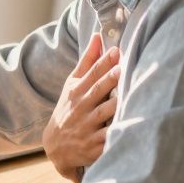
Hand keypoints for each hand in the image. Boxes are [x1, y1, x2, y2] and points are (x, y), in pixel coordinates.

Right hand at [42, 33, 119, 182]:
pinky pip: (107, 138)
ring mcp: (87, 127)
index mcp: (76, 92)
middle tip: (121, 69)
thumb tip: (98, 36)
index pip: (91, 74)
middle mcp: (81, 108)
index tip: (116, 51)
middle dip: (108, 80)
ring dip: (114, 105)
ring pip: (103, 114)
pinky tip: (127, 127)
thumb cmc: (69, 109)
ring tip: (127, 96)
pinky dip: (115, 133)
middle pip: (97, 92)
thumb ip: (87, 62)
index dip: (103, 63)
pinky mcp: (95, 145)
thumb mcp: (72, 85)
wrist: (56, 146)